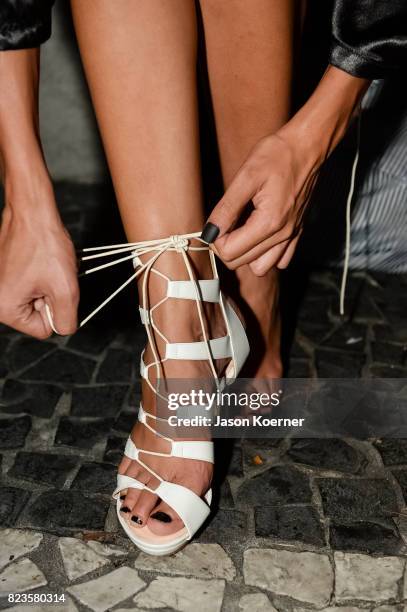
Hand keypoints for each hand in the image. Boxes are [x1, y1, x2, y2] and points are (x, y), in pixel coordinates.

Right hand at [0, 205, 78, 338]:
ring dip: (49, 285)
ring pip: (38, 298)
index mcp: (5, 308)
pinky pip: (32, 284)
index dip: (57, 310)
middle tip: (52, 274)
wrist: (33, 213)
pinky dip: (42, 275)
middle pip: (38, 315)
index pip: (42, 329)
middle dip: (51, 296)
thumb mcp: (65, 290)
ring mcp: (0, 285)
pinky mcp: (6, 273)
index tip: (54, 288)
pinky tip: (42, 261)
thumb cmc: (44, 245)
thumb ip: (66, 319)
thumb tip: (64, 329)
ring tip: (47, 266)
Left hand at [201, 66, 368, 275]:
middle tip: (224, 224)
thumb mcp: (246, 177)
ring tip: (240, 232)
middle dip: (227, 247)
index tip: (215, 223)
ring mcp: (292, 235)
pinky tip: (258, 235)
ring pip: (261, 267)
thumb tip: (210, 232)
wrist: (307, 147)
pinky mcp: (297, 232)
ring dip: (245, 255)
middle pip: (242, 263)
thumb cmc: (277, 155)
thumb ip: (227, 208)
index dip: (216, 240)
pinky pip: (281, 260)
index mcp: (268, 222)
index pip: (231, 253)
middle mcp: (282, 235)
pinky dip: (266, 254)